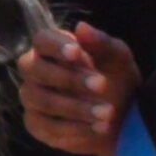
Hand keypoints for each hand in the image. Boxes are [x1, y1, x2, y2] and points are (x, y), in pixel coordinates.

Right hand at [17, 22, 137, 155]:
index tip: (77, 53)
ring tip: (107, 113)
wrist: (123, 118)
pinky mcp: (35, 125)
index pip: (42, 40)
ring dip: (76, 108)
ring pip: (42, 101)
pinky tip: (99, 128)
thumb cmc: (116, 79)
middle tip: (102, 85)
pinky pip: (48, 127)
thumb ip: (101, 43)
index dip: (56, 46)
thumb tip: (82, 27)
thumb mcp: (118, 59)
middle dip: (69, 78)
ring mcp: (32, 98)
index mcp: (52, 48)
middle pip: (34, 69)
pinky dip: (76, 128)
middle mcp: (35, 71)